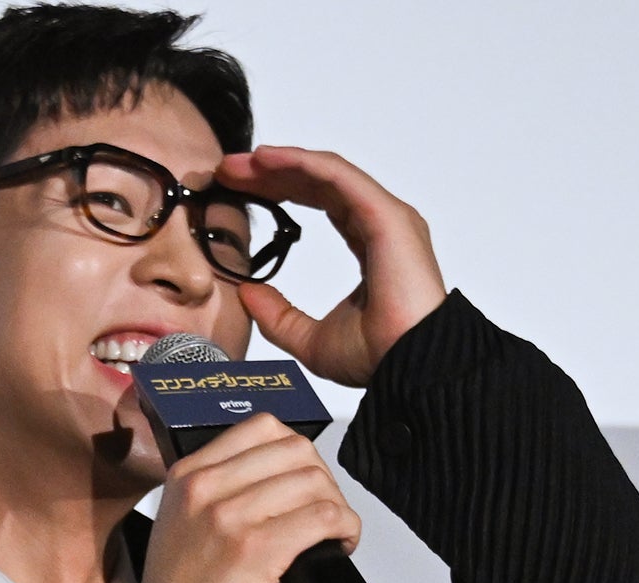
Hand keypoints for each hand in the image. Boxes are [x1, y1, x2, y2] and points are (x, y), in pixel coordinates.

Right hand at [141, 414, 361, 582]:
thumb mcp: (184, 518)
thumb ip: (219, 487)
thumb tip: (281, 475)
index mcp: (188, 473)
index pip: (261, 428)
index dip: (297, 452)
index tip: (303, 480)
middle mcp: (206, 486)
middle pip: (295, 450)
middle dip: (323, 478)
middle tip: (324, 509)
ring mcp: (230, 516)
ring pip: (314, 482)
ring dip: (337, 505)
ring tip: (334, 530)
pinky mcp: (256, 548)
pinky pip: (322, 517)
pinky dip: (344, 527)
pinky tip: (340, 543)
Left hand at [215, 145, 447, 386]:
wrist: (409, 367)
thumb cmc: (379, 355)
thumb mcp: (309, 338)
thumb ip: (278, 315)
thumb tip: (246, 293)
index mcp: (369, 246)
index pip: (321, 203)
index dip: (280, 190)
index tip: (238, 189)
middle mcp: (379, 224)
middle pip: (320, 182)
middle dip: (273, 172)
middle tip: (229, 169)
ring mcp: (386, 216)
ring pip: (327, 173)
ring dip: (281, 162)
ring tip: (239, 163)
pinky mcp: (386, 215)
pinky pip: (338, 177)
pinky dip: (301, 163)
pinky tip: (267, 159)